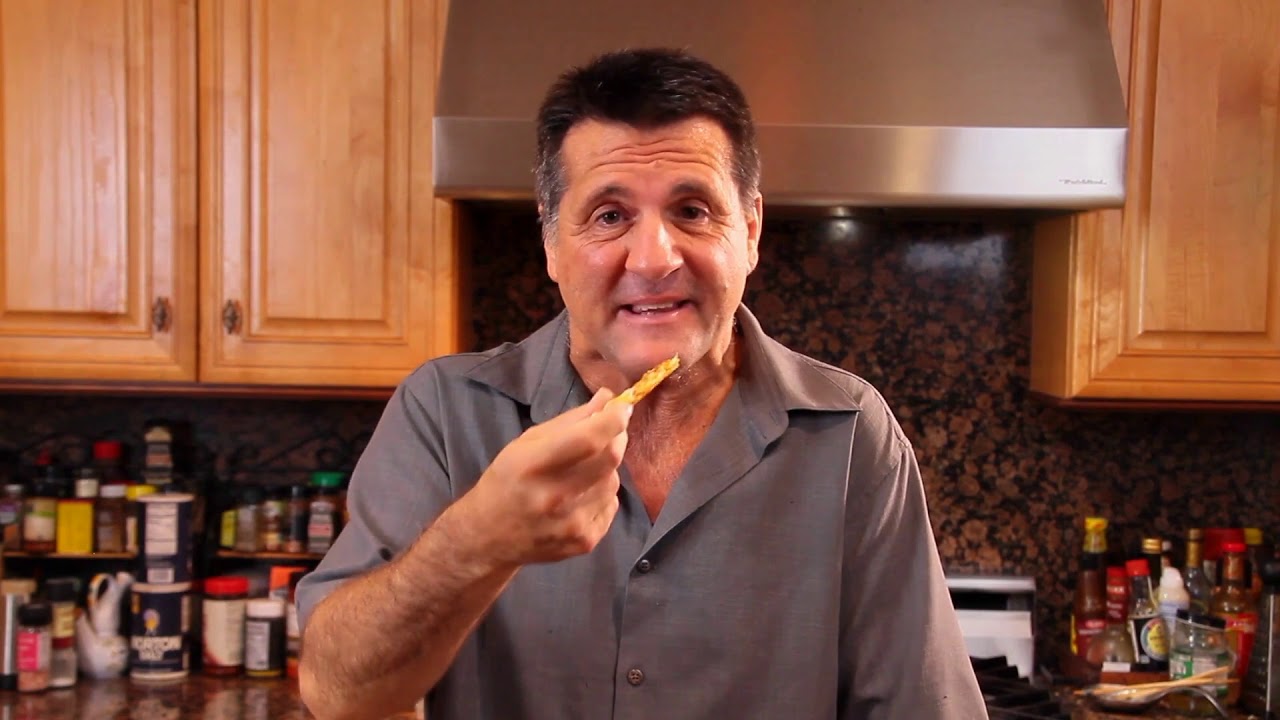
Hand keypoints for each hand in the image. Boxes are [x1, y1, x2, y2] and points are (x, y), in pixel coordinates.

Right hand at [463, 388, 631, 567]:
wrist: (489, 537)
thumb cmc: (507, 481)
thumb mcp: (527, 443)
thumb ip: (571, 421)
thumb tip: (608, 398)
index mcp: (533, 465)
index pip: (588, 439)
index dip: (614, 419)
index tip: (622, 405)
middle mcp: (554, 497)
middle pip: (610, 458)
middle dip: (617, 437)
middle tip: (610, 431)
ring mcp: (572, 523)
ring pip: (613, 481)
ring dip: (606, 468)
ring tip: (581, 471)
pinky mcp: (585, 542)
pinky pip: (611, 505)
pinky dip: (603, 494)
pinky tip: (580, 497)